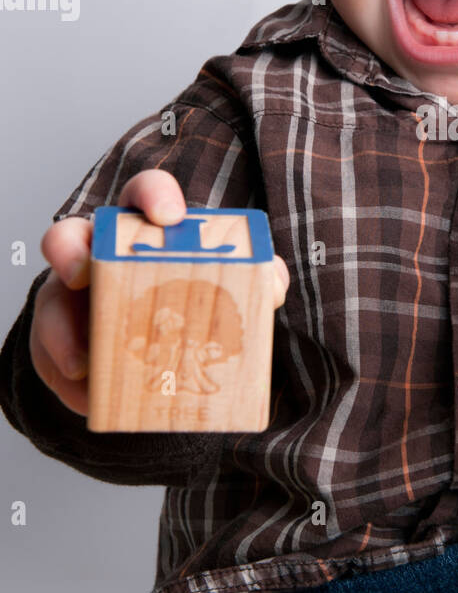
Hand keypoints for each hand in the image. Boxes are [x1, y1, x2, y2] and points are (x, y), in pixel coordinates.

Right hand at [29, 170, 289, 416]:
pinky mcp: (58, 343)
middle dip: (70, 248)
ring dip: (61, 332)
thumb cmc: (195, 307)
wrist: (166, 359)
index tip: (169, 216)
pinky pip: (51, 360)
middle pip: (67, 236)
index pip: (144, 194)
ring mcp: (70, 299)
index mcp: (146, 232)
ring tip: (85, 363)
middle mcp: (98, 256)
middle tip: (82, 271)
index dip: (154, 196)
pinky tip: (89, 398)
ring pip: (49, 303)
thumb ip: (258, 279)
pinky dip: (69, 382)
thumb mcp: (231, 290)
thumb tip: (273, 284)